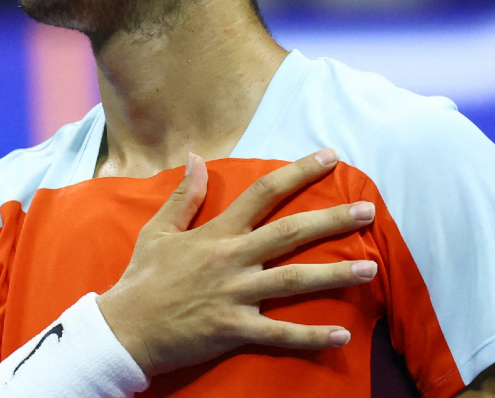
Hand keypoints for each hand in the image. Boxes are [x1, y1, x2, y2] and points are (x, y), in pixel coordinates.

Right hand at [95, 148, 376, 376]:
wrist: (124, 328)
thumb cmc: (142, 279)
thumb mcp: (159, 231)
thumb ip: (184, 196)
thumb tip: (195, 159)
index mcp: (216, 233)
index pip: (262, 193)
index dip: (297, 173)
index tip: (328, 157)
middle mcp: (231, 259)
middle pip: (290, 233)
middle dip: (332, 220)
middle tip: (368, 211)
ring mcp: (236, 295)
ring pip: (294, 281)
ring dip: (335, 275)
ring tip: (370, 268)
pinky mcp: (235, 329)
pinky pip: (280, 333)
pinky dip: (311, 336)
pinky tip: (341, 334)